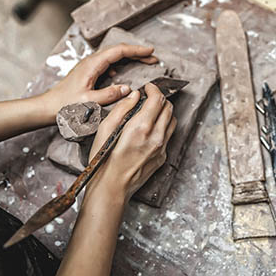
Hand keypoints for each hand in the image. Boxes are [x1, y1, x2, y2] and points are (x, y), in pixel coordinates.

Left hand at [41, 43, 157, 123]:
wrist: (47, 107)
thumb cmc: (64, 105)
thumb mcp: (89, 102)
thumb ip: (110, 94)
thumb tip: (127, 89)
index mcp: (92, 65)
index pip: (118, 51)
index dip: (136, 50)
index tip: (150, 51)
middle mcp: (91, 62)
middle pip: (118, 51)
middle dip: (137, 53)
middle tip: (153, 58)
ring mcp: (90, 67)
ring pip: (115, 57)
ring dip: (131, 59)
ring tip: (145, 63)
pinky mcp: (90, 73)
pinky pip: (109, 65)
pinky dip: (122, 66)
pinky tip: (126, 74)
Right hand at [87, 83, 175, 201]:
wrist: (111, 187)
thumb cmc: (103, 160)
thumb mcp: (105, 129)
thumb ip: (122, 108)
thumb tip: (135, 95)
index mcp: (141, 128)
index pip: (157, 99)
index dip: (154, 89)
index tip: (148, 87)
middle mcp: (156, 137)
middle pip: (168, 108)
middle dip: (160, 99)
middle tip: (150, 97)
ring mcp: (161, 148)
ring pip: (172, 121)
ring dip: (164, 112)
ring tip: (152, 111)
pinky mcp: (162, 157)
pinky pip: (168, 136)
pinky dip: (163, 127)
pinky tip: (151, 129)